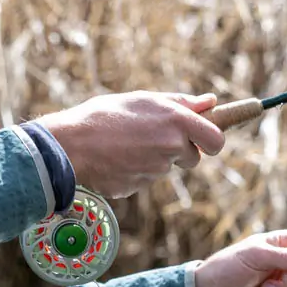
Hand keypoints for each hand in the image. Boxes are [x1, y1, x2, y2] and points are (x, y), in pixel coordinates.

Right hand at [32, 92, 224, 198]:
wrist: (70, 143)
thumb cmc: (105, 115)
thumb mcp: (144, 99)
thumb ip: (181, 103)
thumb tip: (211, 101)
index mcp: (176, 121)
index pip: (216, 141)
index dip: (212, 142)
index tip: (203, 140)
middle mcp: (171, 147)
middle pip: (192, 159)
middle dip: (179, 151)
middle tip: (152, 137)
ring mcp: (155, 171)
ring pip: (165, 168)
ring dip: (152, 158)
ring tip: (125, 143)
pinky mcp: (138, 187)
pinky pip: (144, 179)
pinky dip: (134, 170)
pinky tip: (116, 158)